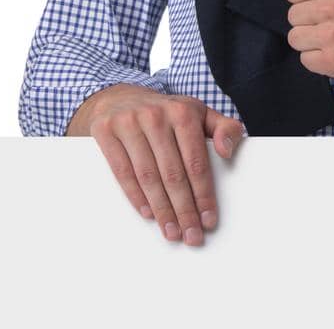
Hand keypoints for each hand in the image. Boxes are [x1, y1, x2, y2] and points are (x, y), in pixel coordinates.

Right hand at [71, 84, 244, 247]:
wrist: (118, 97)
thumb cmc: (166, 113)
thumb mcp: (198, 113)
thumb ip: (224, 127)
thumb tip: (228, 150)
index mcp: (183, 112)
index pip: (196, 161)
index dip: (203, 194)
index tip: (209, 220)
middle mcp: (155, 115)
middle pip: (173, 173)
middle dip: (184, 210)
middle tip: (191, 236)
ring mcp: (128, 122)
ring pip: (148, 176)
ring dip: (161, 209)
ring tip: (172, 232)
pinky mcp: (105, 131)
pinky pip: (122, 171)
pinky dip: (135, 196)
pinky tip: (148, 213)